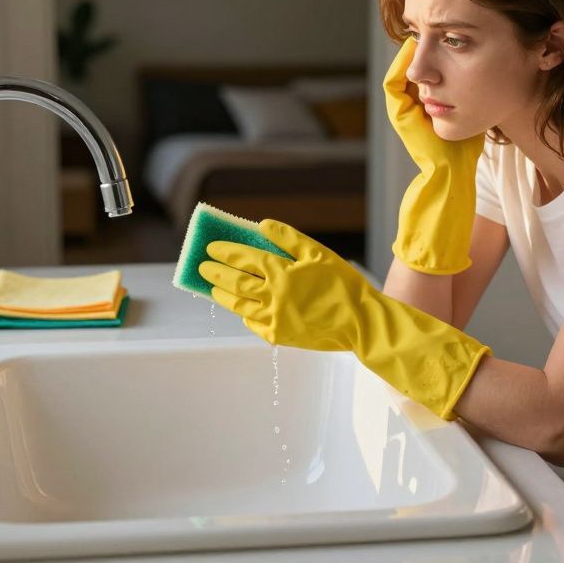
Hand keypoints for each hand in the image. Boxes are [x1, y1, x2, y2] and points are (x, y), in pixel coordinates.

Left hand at [198, 219, 367, 351]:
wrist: (361, 322)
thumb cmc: (342, 284)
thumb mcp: (319, 253)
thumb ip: (288, 238)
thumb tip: (261, 225)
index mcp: (282, 273)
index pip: (245, 258)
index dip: (226, 252)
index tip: (211, 247)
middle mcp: (274, 296)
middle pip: (236, 283)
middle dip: (217, 273)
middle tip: (202, 266)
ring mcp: (275, 319)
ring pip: (240, 305)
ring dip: (224, 295)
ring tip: (213, 287)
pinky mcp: (280, 336)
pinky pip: (254, 324)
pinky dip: (245, 315)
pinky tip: (241, 309)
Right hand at [383, 37, 484, 169]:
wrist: (454, 169)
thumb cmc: (466, 145)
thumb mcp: (470, 110)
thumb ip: (471, 92)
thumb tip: (491, 69)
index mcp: (425, 106)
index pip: (424, 72)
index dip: (430, 54)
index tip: (444, 38)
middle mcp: (410, 106)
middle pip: (410, 70)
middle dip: (417, 51)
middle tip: (428, 32)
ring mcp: (401, 110)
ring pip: (399, 73)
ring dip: (406, 55)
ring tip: (418, 38)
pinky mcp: (398, 114)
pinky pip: (392, 83)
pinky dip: (400, 66)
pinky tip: (412, 51)